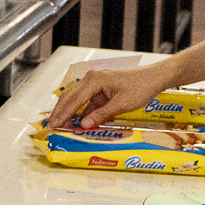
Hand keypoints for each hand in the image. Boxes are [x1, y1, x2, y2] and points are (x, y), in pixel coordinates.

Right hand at [50, 58, 182, 129]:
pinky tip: (77, 120)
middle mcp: (90, 79)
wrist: (153, 78)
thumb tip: (84, 125)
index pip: (73, 100)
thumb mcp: (121, 104)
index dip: (63, 113)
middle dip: (60, 112)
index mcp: (93, 80)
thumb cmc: (140, 87)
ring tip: (60, 124)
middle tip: (51, 125)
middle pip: (69, 97)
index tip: (54, 124)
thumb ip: (101, 115)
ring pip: (76, 99)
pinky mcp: (100, 89)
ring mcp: (94, 83)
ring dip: (69, 112)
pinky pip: (86, 101)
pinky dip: (81, 111)